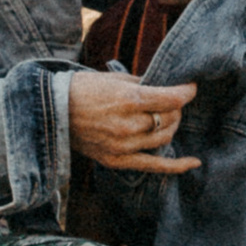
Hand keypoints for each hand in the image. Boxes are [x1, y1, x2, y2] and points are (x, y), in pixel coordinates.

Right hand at [67, 66, 198, 174]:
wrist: (52, 112)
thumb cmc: (83, 89)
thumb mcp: (115, 79)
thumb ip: (144, 85)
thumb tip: (168, 88)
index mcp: (129, 100)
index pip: (171, 99)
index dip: (187, 92)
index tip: (191, 88)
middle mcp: (128, 125)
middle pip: (170, 119)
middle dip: (176, 109)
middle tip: (171, 101)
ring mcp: (123, 146)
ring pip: (164, 138)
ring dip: (171, 126)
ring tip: (167, 118)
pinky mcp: (117, 161)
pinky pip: (154, 166)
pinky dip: (176, 166)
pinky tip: (193, 162)